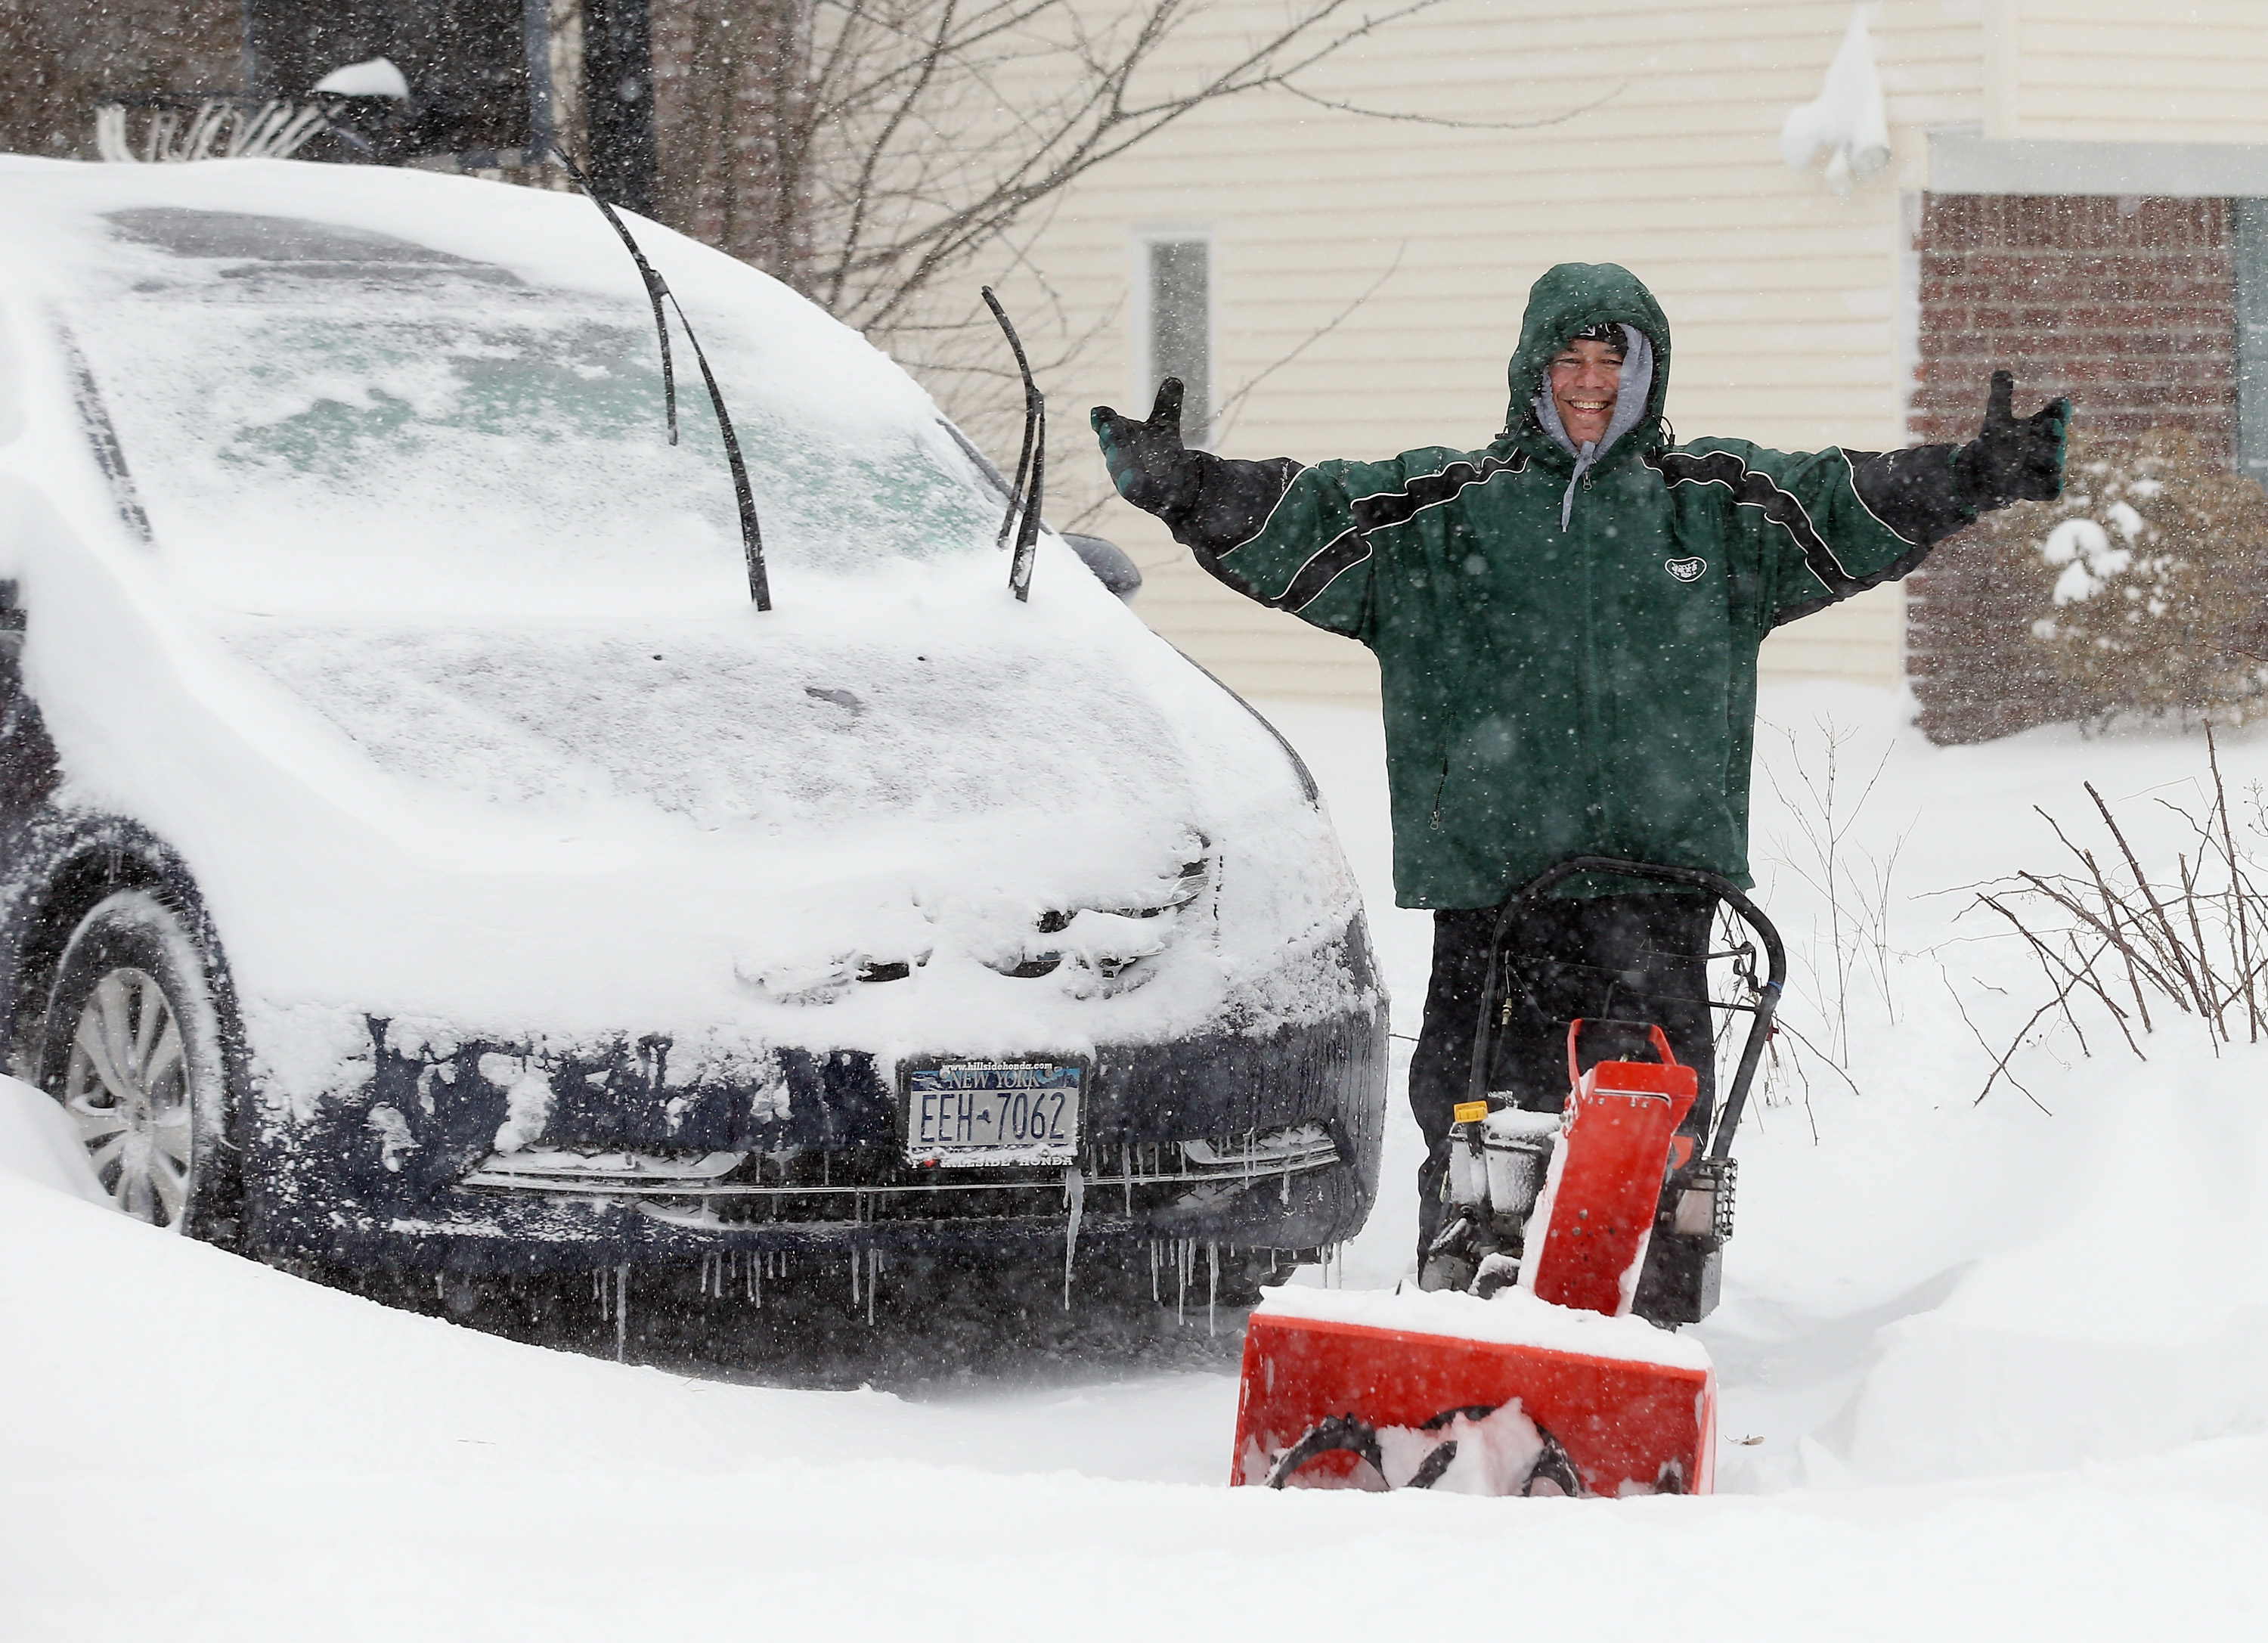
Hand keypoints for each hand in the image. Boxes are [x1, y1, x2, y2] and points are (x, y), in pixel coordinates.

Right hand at [1090, 379, 1199, 518]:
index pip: (1106, 422)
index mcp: (1121, 432)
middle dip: (1110, 436)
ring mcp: (1122, 473)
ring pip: (1117, 466)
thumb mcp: (1165, 425)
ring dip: (1117, 459)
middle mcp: (1117, 452)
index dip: (1103, 419)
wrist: (1172, 483)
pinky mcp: (1134, 492)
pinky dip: (1130, 483)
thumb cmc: (1160, 450)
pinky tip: (1132, 480)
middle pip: (1110, 443)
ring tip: (1117, 451)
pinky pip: (1130, 487)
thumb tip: (1174, 380)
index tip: (1099, 412)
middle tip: (1110, 428)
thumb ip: (1168, 404)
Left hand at [1953, 370, 2071, 510]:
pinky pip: (2050, 490)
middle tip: (2052, 425)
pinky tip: (2054, 485)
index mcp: (2041, 425)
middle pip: (2057, 438)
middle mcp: (2047, 445)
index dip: (2059, 409)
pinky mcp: (2037, 489)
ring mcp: (2044, 468)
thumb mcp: (1996, 418)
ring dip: (2054, 458)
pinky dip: (2052, 487)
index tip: (2059, 403)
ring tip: (2050, 453)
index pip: (2056, 413)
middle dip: (2055, 432)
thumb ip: (2001, 396)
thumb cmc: (1995, 441)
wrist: (1982, 473)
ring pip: (2056, 463)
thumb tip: (2001, 371)